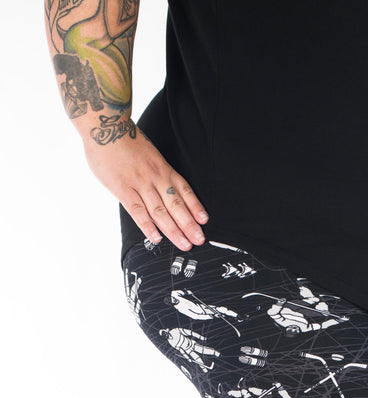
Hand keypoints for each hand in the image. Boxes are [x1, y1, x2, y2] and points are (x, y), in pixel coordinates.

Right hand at [82, 123, 208, 249]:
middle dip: (189, 224)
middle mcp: (155, 177)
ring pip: (160, 211)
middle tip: (199, 240)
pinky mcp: (122, 188)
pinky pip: (138, 210)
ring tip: (184, 244)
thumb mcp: (148, 154)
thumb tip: (159, 192)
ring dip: (174, 230)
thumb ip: (154, 173)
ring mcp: (139, 184)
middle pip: (176, 205)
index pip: (184, 190)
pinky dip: (147, 226)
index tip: (204, 221)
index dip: (195, 206)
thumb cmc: (125, 141)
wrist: (105, 125)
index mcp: (163, 168)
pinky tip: (156, 238)